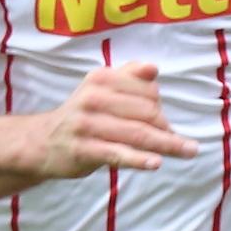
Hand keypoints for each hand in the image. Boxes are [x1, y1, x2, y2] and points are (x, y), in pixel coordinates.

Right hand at [28, 60, 198, 178]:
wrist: (41, 141)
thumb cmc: (83, 115)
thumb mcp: (101, 89)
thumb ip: (129, 76)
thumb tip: (153, 67)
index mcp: (101, 79)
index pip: (148, 91)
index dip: (161, 106)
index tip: (161, 121)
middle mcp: (93, 98)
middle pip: (147, 112)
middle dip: (165, 128)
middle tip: (173, 140)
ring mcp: (87, 124)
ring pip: (138, 133)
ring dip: (167, 144)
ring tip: (189, 151)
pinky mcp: (84, 150)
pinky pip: (117, 153)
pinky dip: (138, 159)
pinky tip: (156, 162)